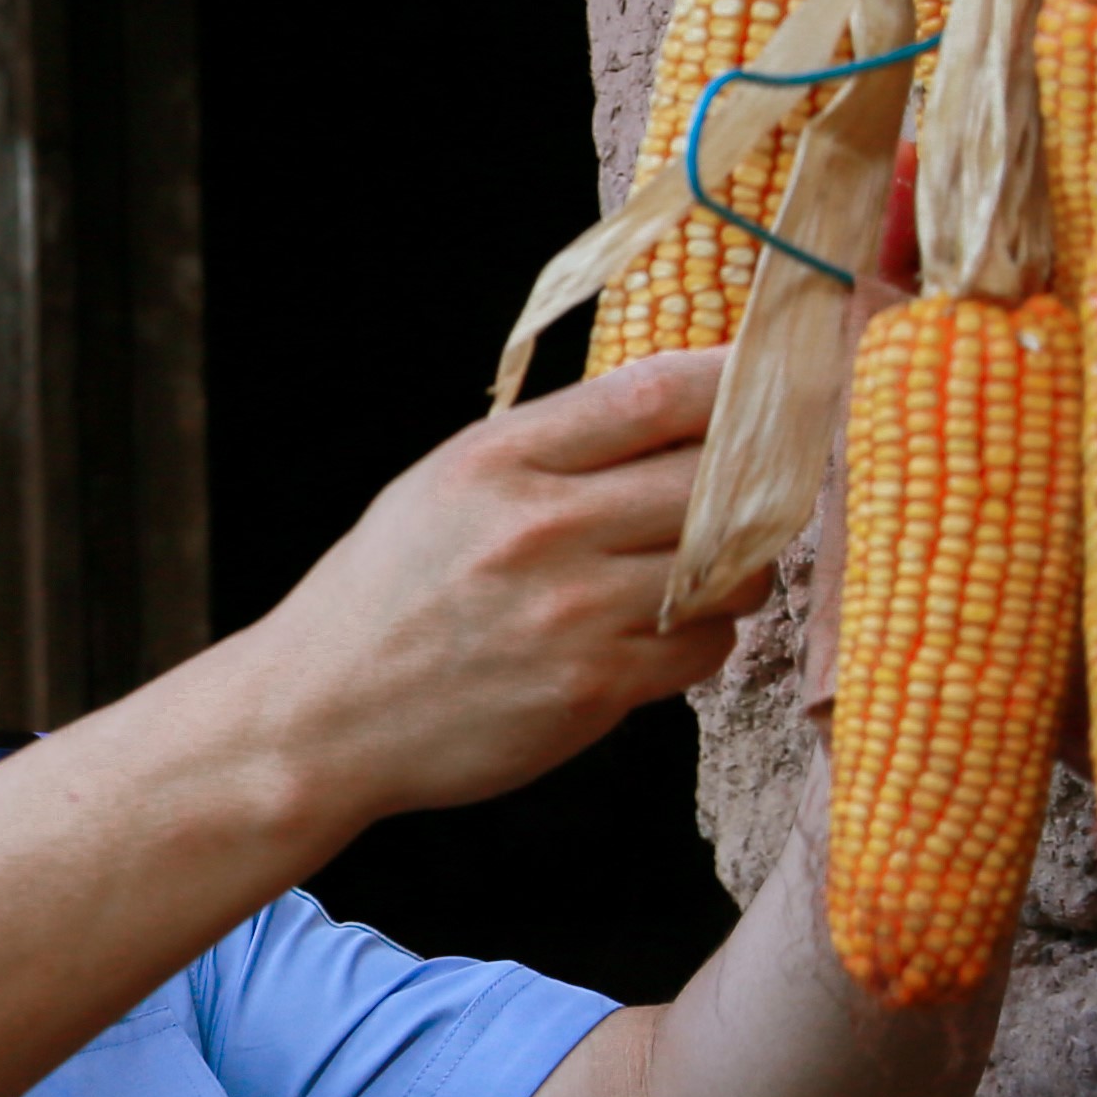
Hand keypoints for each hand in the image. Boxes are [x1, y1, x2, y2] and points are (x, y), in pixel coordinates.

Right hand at [247, 350, 743, 830]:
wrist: (322, 715)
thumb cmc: (387, 595)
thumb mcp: (443, 485)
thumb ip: (549, 448)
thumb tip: (678, 412)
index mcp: (497, 460)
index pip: (653, 393)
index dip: (735, 381)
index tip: (774, 380)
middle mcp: (539, 527)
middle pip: (714, 480)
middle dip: (755, 483)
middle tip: (761, 490)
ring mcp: (571, 611)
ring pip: (729, 570)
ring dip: (734, 569)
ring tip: (691, 573)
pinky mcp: (592, 688)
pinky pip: (705, 646)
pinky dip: (700, 638)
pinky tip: (654, 636)